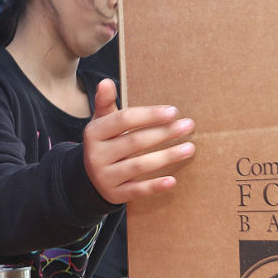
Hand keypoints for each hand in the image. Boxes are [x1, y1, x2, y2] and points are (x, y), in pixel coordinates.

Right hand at [83, 79, 195, 204]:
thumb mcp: (101, 123)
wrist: (88, 178)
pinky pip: (137, 190)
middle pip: (134, 142)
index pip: (123, 120)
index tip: (173, 112)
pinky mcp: (115, 194)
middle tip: (188, 125)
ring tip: (190, 148)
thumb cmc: (104, 144)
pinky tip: (173, 180)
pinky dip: (154, 186)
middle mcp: (97, 155)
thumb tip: (105, 82)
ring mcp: (105, 176)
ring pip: (139, 166)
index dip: (149, 115)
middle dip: (164, 133)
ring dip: (166, 157)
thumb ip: (105, 103)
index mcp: (94, 133)